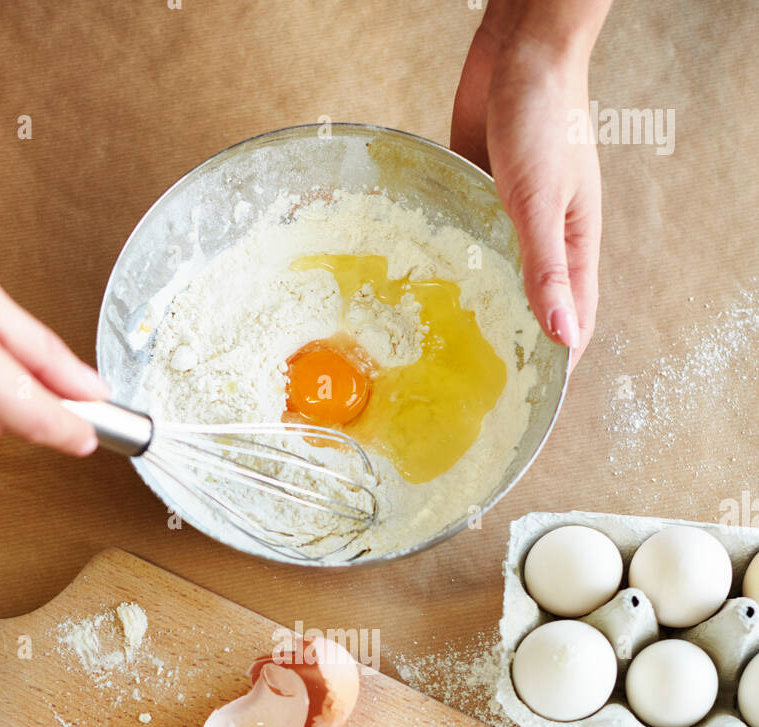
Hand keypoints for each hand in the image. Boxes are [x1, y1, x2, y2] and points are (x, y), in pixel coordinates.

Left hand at [452, 5, 608, 361]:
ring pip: (494, 281)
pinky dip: (448, 269)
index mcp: (575, 248)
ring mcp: (511, 222)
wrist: (521, 49)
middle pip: (530, 311)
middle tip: (469, 395)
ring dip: (472, 313)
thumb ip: (547, 268)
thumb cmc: (545, 116)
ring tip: (437, 357)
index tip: (524, 408)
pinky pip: (465, 244)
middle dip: (507, 351)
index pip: (572, 325)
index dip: (553, 369)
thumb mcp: (543, 200)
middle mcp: (546, 243)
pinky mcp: (479, 198)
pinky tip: (420, 294)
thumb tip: (562, 335)